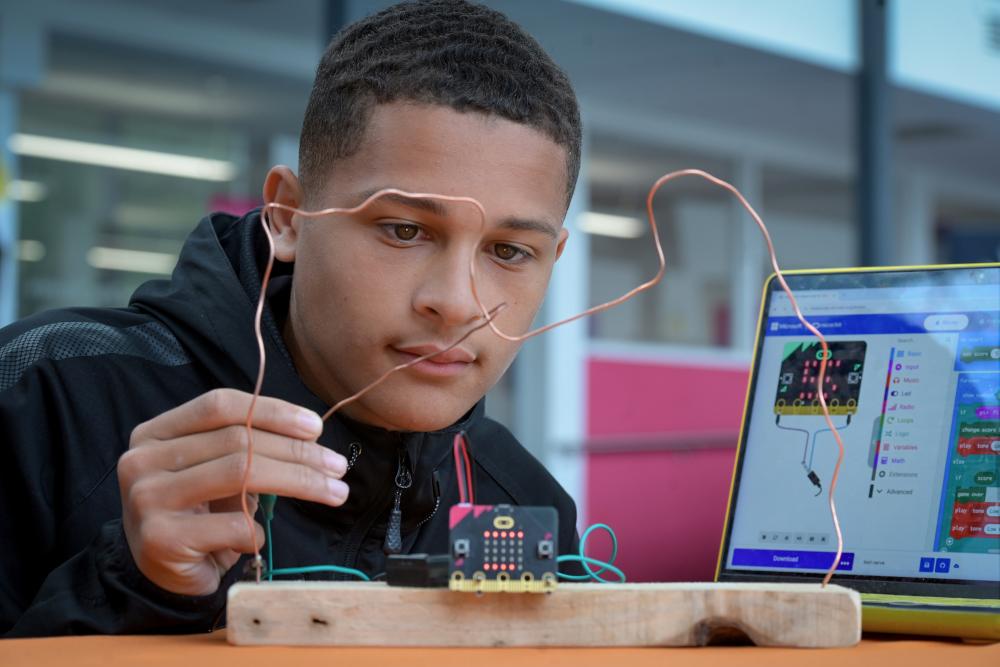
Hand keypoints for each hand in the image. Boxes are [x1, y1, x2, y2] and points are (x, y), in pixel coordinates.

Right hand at [118, 388, 347, 595]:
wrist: (159, 574)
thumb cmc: (198, 514)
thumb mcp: (217, 470)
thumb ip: (249, 445)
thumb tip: (310, 432)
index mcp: (156, 433)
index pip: (221, 406)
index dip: (273, 411)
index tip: (316, 428)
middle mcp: (143, 459)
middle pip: (238, 440)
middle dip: (298, 453)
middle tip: (337, 466)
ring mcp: (147, 498)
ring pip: (241, 475)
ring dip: (299, 482)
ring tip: (334, 492)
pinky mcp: (161, 538)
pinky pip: (233, 524)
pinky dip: (257, 530)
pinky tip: (258, 537)